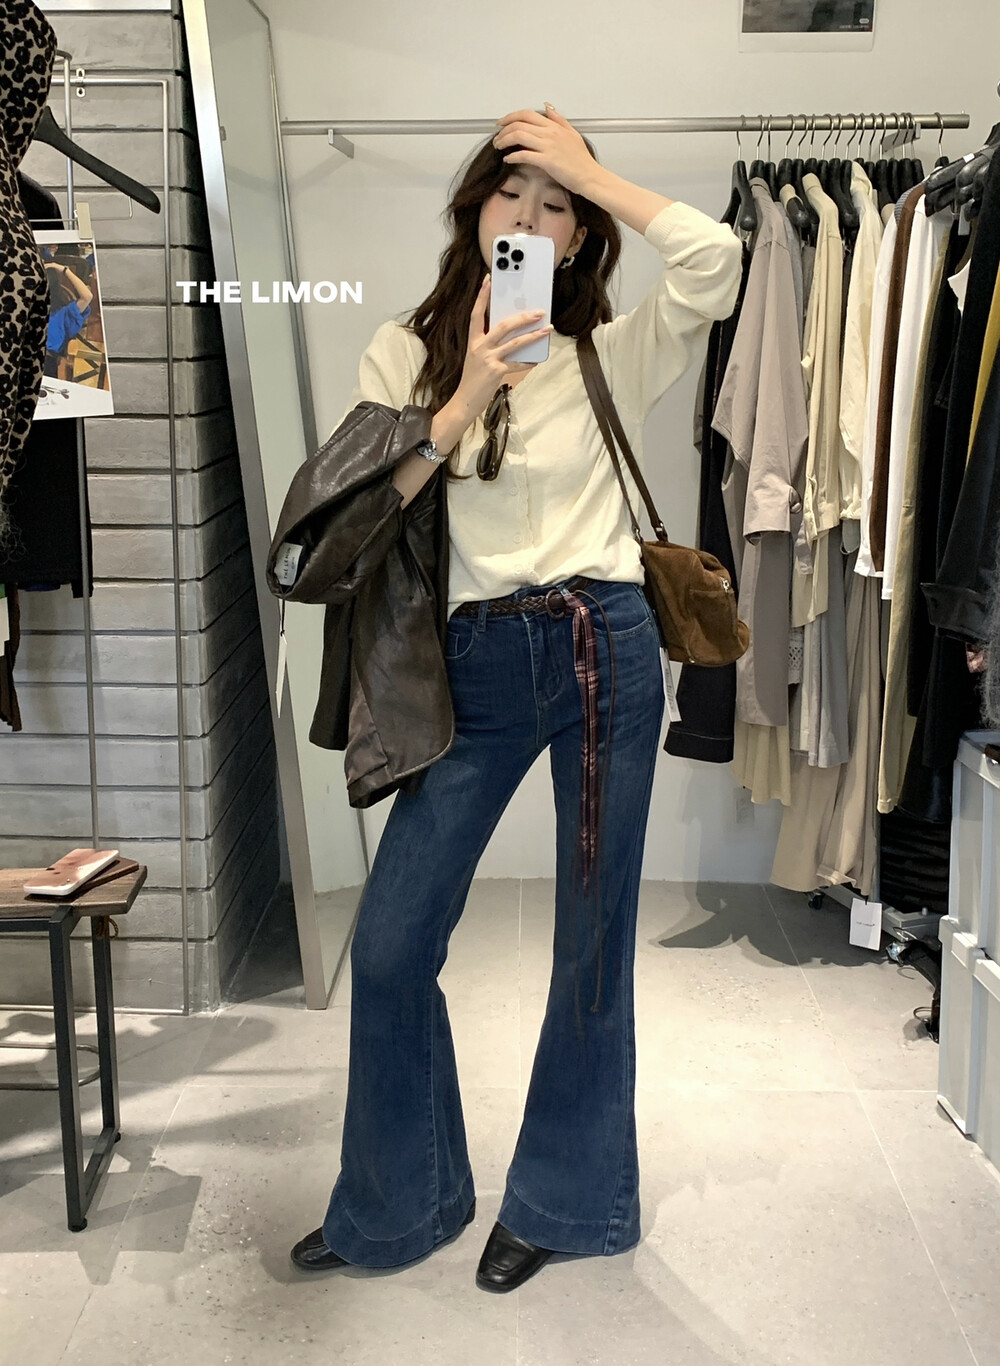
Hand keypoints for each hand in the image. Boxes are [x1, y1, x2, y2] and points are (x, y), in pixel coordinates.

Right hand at [453, 273, 552, 415]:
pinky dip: (528, 362)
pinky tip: (537, 359)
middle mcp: (480, 347)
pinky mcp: (496, 371)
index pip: (476, 314)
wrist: (465, 401)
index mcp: (473, 341)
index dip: (481, 296)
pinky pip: (517, 364)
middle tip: (538, 311)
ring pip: (514, 342)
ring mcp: (488, 359)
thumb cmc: (473, 380)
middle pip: (503, 325)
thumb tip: (512, 336)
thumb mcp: (477, 358)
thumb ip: (490, 345)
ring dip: (533, 335)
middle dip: (523, 317)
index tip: (488, 280)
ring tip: (547, 329)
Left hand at [492, 103, 597, 196]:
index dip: (510, 116)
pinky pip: (524, 155)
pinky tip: (508, 159)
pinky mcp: (546, 161)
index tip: (501, 123)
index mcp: (554, 126)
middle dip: (503, 130)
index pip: (527, 114)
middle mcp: (550, 133)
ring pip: (518, 136)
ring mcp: (548, 146)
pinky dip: (512, 156)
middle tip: (497, 138)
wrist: (590, 177)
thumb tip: (549, 107)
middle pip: (519, 123)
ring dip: (504, 141)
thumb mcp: (572, 134)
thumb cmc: (582, 160)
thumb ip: (559, 120)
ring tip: (498, 147)